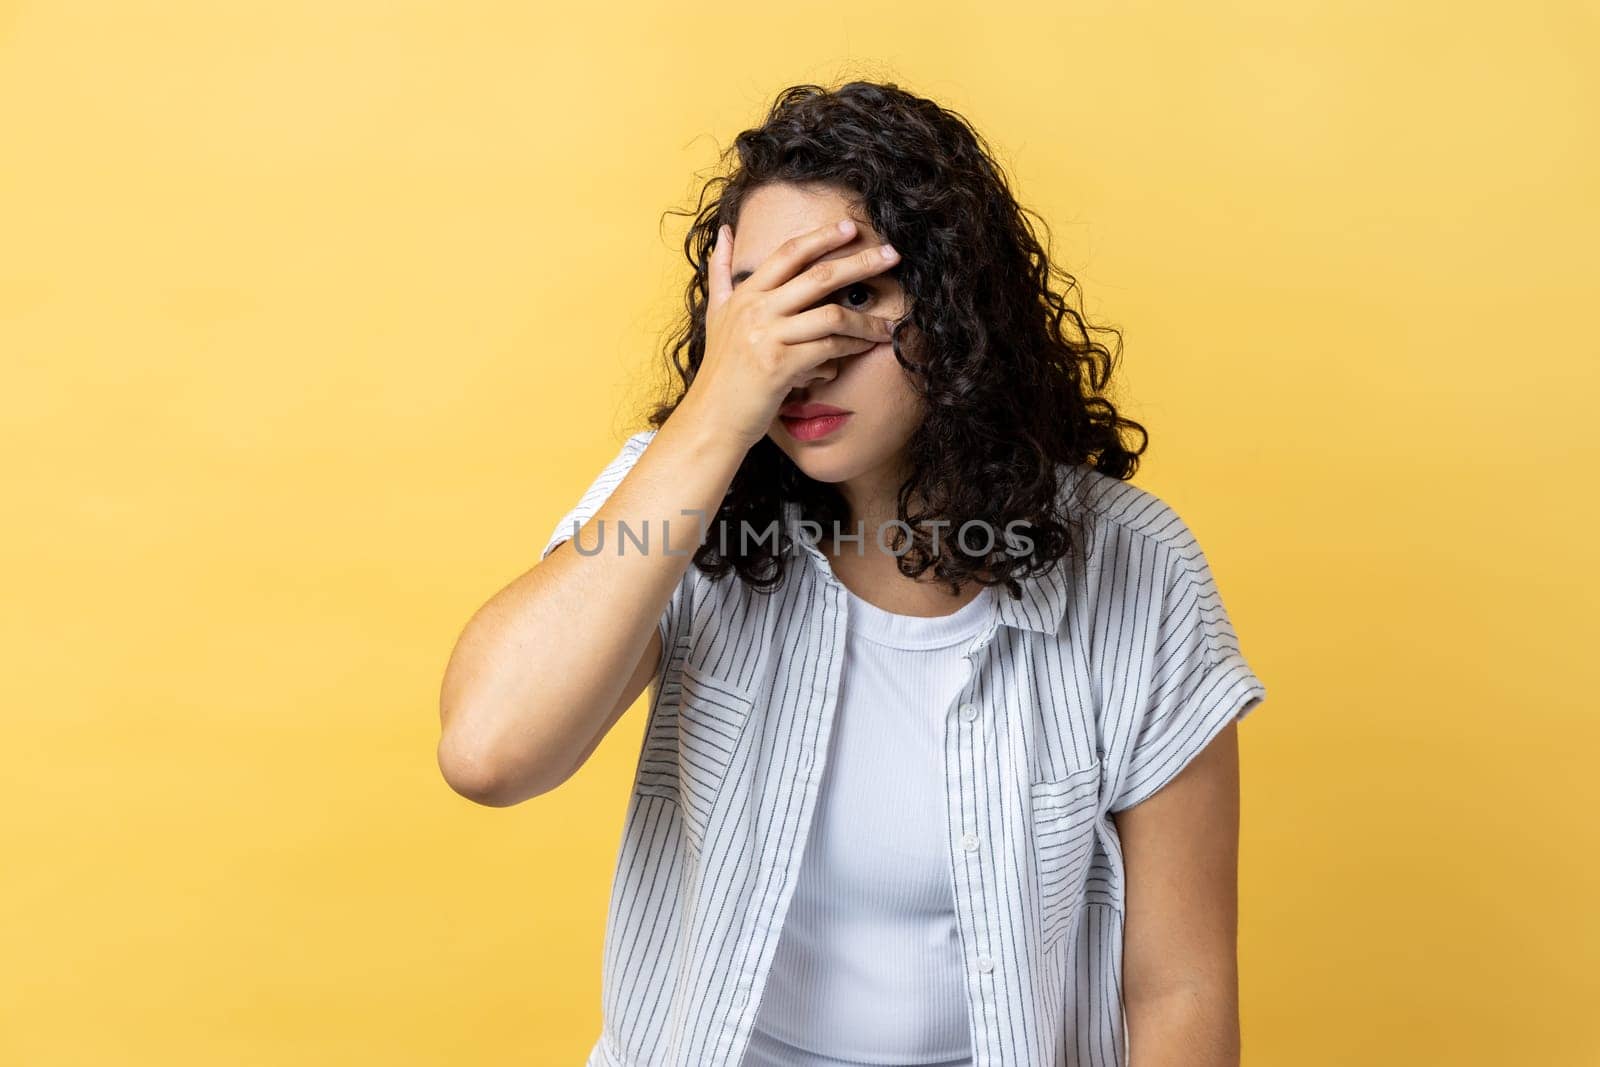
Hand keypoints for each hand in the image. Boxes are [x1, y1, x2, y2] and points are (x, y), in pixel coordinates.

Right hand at [674, 217, 901, 452]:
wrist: (711, 418)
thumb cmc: (721, 371)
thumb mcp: (716, 315)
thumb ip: (721, 272)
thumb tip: (726, 231)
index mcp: (745, 294)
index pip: (789, 253)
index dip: (822, 236)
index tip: (851, 227)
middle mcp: (755, 310)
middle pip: (818, 276)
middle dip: (860, 262)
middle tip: (893, 254)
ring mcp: (767, 337)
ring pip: (831, 316)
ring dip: (866, 321)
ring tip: (888, 326)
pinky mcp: (780, 366)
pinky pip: (828, 349)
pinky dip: (849, 349)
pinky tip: (864, 349)